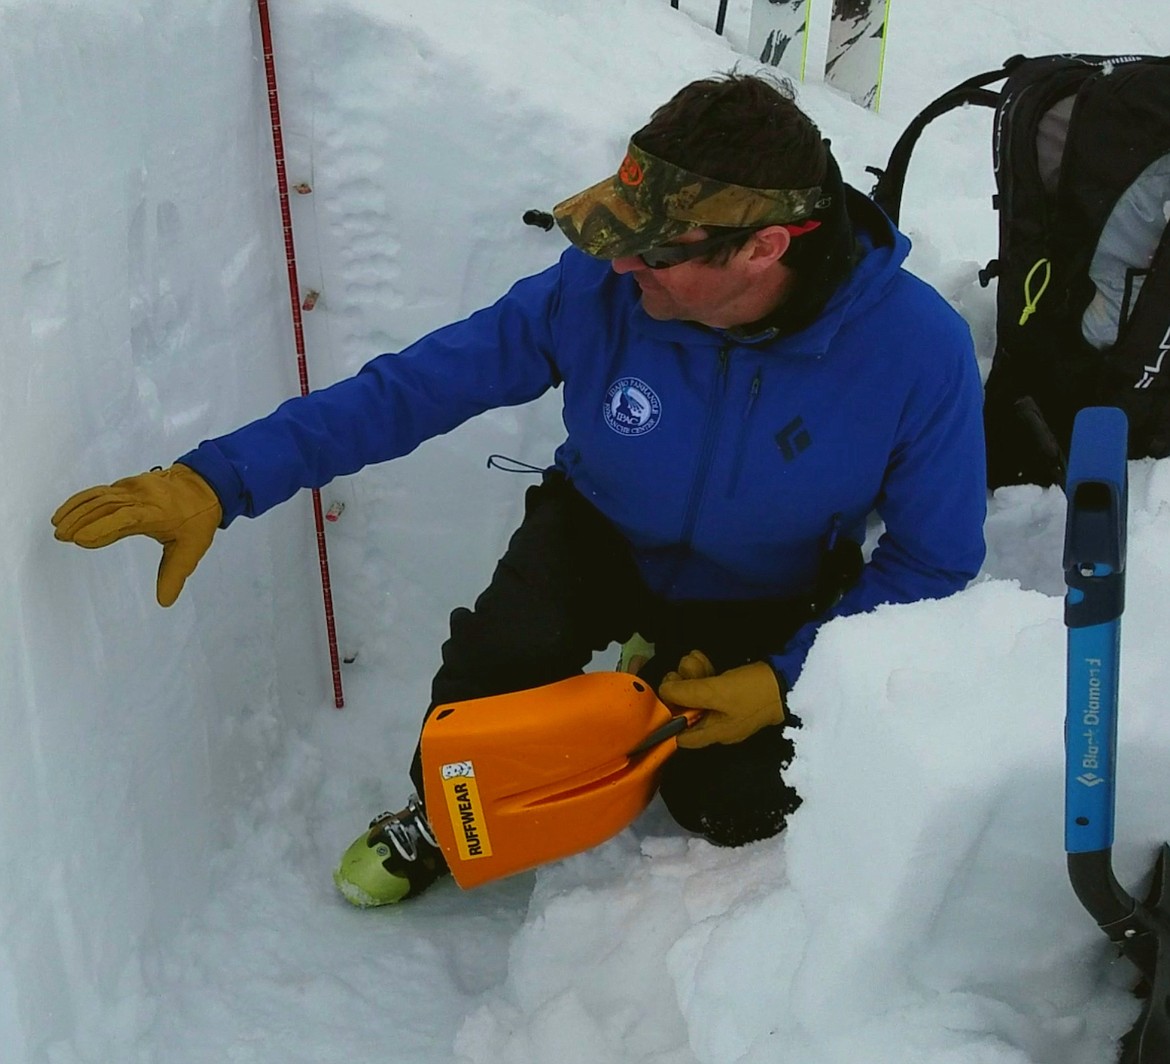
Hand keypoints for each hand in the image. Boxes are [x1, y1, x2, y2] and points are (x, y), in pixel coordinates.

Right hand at [52, 464, 221, 606]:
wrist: (205, 483)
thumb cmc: (198, 517)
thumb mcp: (193, 548)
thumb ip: (174, 574)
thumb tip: (164, 602)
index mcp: (157, 512)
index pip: (125, 518)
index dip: (102, 528)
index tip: (81, 540)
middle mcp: (142, 496)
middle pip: (106, 506)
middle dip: (81, 520)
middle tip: (62, 537)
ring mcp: (133, 487)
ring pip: (100, 497)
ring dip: (77, 510)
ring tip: (58, 527)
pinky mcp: (127, 484)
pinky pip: (100, 491)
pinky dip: (82, 500)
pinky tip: (67, 511)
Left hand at [658, 650, 784, 747]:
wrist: (789, 680)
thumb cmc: (751, 692)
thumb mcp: (716, 692)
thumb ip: (686, 693)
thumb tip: (663, 691)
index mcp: (714, 733)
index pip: (680, 736)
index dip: (670, 716)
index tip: (667, 696)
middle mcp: (717, 725)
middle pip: (687, 708)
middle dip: (682, 685)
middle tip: (686, 669)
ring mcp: (725, 709)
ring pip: (698, 692)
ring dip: (692, 673)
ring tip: (698, 659)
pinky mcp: (731, 693)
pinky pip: (711, 685)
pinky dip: (704, 671)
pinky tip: (703, 658)